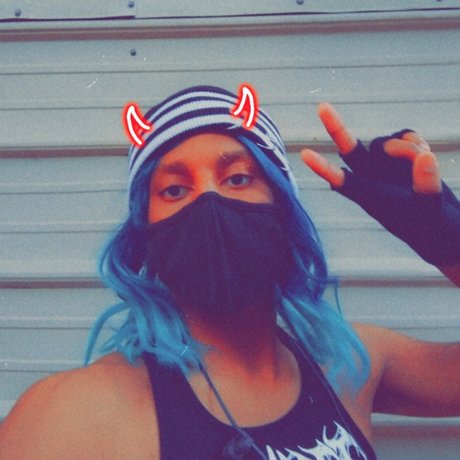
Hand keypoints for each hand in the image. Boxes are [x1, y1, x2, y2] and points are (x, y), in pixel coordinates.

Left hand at [301, 103, 459, 269]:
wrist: (440, 228)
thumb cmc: (430, 227)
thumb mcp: (430, 209)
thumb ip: (426, 185)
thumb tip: (425, 155)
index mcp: (368, 196)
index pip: (340, 180)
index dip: (322, 167)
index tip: (304, 154)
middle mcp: (371, 178)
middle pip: (349, 148)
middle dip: (336, 128)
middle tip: (321, 107)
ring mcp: (384, 166)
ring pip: (387, 142)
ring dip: (408, 148)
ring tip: (424, 162)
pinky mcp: (401, 157)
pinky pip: (404, 136)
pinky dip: (417, 142)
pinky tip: (425, 155)